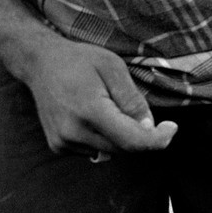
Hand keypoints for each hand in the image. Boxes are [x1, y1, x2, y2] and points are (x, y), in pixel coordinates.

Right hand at [11, 36, 177, 154]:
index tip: (171, 128)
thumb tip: (148, 127)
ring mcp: (63, 141)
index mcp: (90, 110)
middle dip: (138, 135)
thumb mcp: (112, 67)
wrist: (39, 63)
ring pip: (109, 152)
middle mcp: (73, 132)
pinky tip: (90, 116)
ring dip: (118, 137)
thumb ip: (132, 99)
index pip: (132, 141)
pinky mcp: (58, 146)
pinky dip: (101, 139)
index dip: (158, 140)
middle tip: (135, 109)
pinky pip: (93, 151)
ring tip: (106, 107)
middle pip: (123, 149)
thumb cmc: (78, 60)